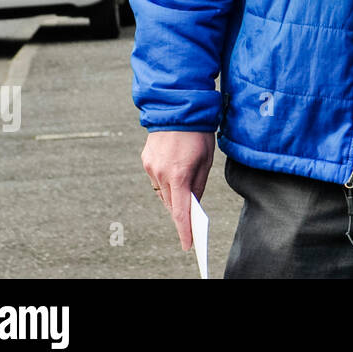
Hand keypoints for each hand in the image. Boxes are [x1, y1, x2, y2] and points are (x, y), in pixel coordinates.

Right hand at [142, 130, 214, 250]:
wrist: (177, 107)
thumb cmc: (198, 133)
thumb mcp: (207, 159)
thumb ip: (199, 184)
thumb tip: (194, 202)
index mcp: (178, 174)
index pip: (181, 211)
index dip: (184, 230)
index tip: (188, 244)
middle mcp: (161, 173)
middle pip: (170, 204)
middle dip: (180, 213)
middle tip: (191, 224)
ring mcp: (150, 167)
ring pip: (162, 192)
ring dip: (173, 198)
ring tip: (184, 202)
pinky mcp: (146, 160)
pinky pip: (156, 179)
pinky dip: (166, 183)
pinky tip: (175, 181)